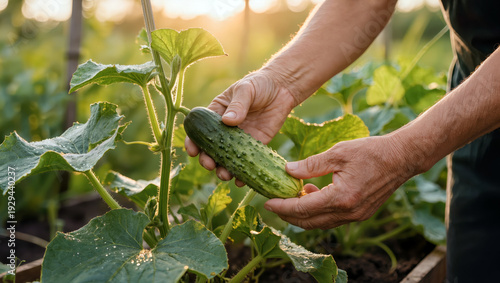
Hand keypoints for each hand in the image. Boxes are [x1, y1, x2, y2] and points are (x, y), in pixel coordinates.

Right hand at [185, 68, 299, 183]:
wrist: (283, 89)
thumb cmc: (259, 84)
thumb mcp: (246, 89)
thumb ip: (238, 104)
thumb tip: (227, 121)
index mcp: (216, 114)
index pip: (200, 130)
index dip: (193, 141)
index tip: (192, 151)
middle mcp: (225, 130)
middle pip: (211, 149)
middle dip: (207, 159)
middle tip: (210, 165)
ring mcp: (239, 140)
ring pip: (227, 159)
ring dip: (223, 169)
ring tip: (224, 175)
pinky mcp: (255, 146)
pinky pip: (247, 163)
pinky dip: (243, 174)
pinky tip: (241, 180)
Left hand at [264, 135, 418, 229]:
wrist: (402, 158)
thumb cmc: (371, 151)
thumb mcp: (337, 152)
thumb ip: (311, 164)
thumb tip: (287, 170)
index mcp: (341, 198)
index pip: (303, 209)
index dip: (282, 207)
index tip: (267, 202)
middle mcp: (349, 212)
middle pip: (309, 222)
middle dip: (288, 215)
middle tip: (274, 203)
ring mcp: (356, 216)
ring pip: (321, 222)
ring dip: (303, 214)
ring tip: (293, 196)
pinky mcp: (360, 213)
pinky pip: (332, 218)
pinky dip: (318, 211)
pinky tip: (312, 193)